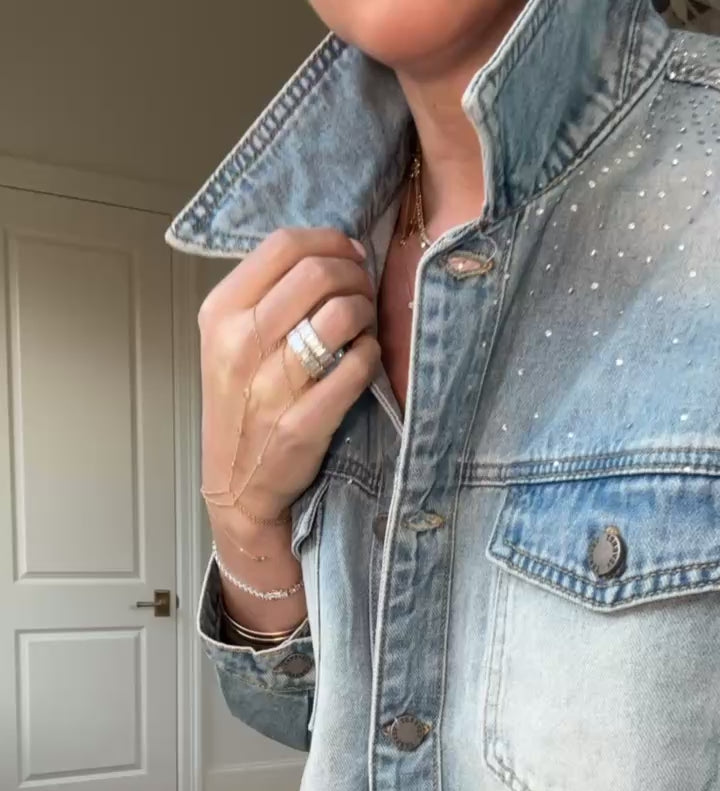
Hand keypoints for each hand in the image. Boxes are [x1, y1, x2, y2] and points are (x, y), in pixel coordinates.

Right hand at [197, 227, 380, 541]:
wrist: (237, 486)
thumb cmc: (240, 405)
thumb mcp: (229, 342)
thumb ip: (266, 296)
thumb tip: (329, 252)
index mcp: (220, 314)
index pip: (283, 245)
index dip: (329, 241)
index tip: (349, 256)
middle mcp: (239, 344)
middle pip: (316, 272)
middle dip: (354, 274)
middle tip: (363, 291)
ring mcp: (269, 386)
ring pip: (340, 314)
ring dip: (366, 312)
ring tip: (363, 325)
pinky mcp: (301, 423)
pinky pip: (355, 368)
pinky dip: (369, 356)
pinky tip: (363, 360)